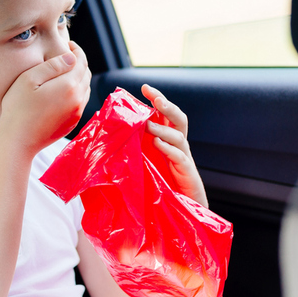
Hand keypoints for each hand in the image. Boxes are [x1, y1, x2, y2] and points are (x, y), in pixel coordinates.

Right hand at [0, 41, 91, 155]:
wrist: (18, 141)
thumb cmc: (18, 108)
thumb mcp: (29, 79)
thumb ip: (53, 66)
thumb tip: (71, 57)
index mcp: (69, 85)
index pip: (81, 61)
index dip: (76, 50)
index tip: (68, 44)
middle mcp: (78, 99)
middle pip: (86, 74)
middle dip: (79, 62)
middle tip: (67, 55)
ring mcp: (77, 113)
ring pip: (85, 88)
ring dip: (79, 77)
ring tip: (66, 71)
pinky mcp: (73, 123)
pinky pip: (81, 101)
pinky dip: (77, 91)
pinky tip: (64, 90)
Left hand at [142, 84, 207, 207]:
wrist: (182, 209)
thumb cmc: (161, 187)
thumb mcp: (144, 163)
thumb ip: (134, 148)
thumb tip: (110, 135)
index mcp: (168, 141)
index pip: (165, 115)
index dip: (158, 100)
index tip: (144, 87)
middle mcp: (178, 146)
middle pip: (178, 119)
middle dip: (167, 106)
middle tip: (155, 98)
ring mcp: (184, 158)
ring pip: (178, 136)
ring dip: (163, 129)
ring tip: (148, 125)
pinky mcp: (187, 173)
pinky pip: (180, 157)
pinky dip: (169, 149)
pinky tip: (158, 144)